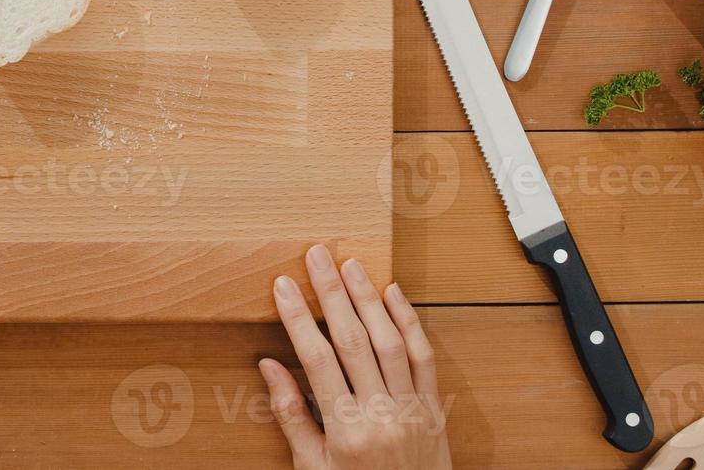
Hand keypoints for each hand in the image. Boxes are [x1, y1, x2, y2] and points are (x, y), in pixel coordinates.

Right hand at [260, 246, 451, 469]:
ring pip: (390, 342)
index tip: (283, 285)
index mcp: (346, 431)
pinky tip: (394, 294)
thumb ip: (292, 415)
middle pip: (353, 340)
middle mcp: (381, 416)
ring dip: (369, 299)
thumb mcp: (312, 468)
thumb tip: (270, 365)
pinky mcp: (433, 409)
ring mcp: (411, 410)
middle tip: (317, 255)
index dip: (298, 318)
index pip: (317, 360)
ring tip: (351, 265)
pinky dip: (409, 322)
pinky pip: (423, 357)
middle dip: (332, 293)